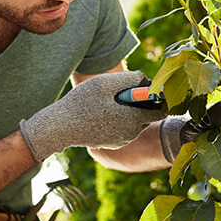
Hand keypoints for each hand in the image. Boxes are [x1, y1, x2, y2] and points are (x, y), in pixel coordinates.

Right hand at [19, 71, 164, 160]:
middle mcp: (131, 134)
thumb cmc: (82, 103)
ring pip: (134, 121)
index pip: (161, 110)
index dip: (156, 96)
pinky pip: (122, 128)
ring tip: (106, 101)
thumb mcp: (107, 82)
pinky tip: (100, 111)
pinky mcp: (111, 143)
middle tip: (118, 91)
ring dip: (127, 109)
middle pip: (146, 114)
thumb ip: (131, 78)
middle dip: (138, 101)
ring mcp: (121, 141)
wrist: (59, 127)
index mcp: (134, 119)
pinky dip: (117, 118)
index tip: (144, 87)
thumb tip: (146, 80)